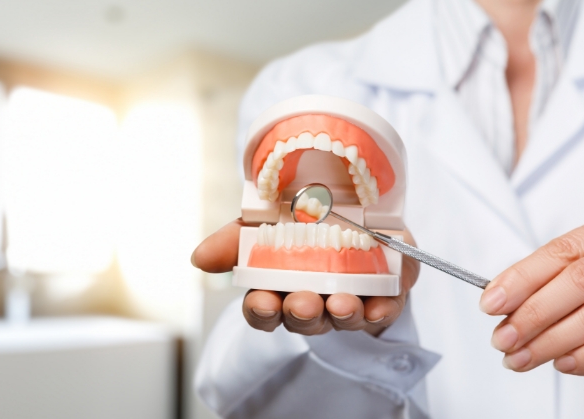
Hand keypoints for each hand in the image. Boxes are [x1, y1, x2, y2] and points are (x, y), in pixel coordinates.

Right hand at [192, 218, 419, 335]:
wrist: (355, 214)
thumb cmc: (303, 224)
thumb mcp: (263, 223)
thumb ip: (233, 240)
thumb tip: (198, 258)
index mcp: (279, 289)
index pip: (263, 311)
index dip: (261, 311)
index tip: (263, 301)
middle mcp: (313, 302)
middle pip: (302, 320)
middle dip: (302, 313)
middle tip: (303, 303)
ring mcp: (350, 302)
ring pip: (343, 319)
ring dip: (341, 314)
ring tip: (341, 303)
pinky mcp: (385, 295)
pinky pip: (385, 309)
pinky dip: (382, 309)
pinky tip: (379, 306)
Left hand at [480, 203, 583, 374]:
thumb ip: (572, 265)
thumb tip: (509, 297)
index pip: (564, 250)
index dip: (522, 277)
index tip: (490, 301)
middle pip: (579, 280)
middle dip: (532, 313)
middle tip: (501, 338)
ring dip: (552, 341)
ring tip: (521, 358)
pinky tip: (566, 363)